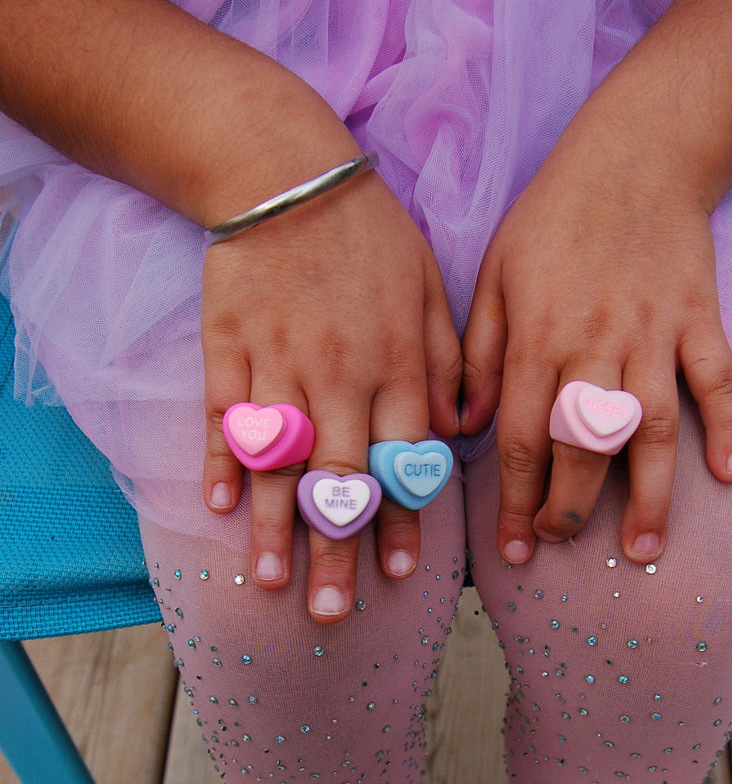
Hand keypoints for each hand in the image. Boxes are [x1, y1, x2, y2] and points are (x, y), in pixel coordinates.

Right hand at [201, 131, 460, 621]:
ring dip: (276, 528)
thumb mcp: (432, 288)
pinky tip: (219, 510)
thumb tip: (459, 434)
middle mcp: (341, 377)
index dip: (402, 521)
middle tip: (334, 613)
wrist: (285, 170)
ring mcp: (280, 366)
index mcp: (398, 367)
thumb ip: (451, 364)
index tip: (404, 576)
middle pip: (340, 479)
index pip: (404, 461)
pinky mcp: (229, 351)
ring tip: (272, 583)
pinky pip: (224, 418)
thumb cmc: (370, 234)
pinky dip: (220, 462)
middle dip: (338, 551)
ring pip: (280, 461)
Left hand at [461, 101, 731, 566]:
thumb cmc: (553, 217)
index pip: (522, 438)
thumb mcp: (493, 275)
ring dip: (648, 496)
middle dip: (570, 509)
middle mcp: (595, 345)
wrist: (635, 154)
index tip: (512, 546)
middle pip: (583, 447)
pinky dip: (727, 428)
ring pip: (651, 430)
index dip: (516, 500)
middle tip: (562, 546)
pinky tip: (728, 476)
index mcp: (538, 338)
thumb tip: (462, 427)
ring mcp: (654, 335)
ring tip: (643, 549)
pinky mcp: (700, 320)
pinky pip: (716, 382)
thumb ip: (476, 354)